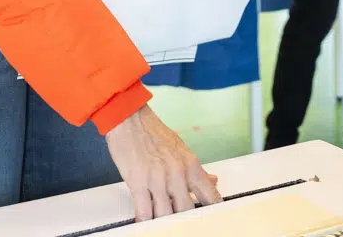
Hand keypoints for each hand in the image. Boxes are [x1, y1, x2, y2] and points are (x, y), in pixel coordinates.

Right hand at [105, 105, 220, 220]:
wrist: (130, 119)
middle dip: (185, 220)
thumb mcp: (181, 149)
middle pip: (187, 210)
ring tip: (164, 224)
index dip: (212, 212)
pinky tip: (147, 224)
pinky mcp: (138, 182)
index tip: (212, 220)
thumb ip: (197, 170)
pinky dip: (146, 221)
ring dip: (164, 221)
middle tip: (183, 224)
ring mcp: (157, 179)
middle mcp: (177, 173)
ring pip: (166, 214)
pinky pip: (144, 211)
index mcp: (191, 165)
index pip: (210, 196)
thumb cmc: (154, 133)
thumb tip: (213, 181)